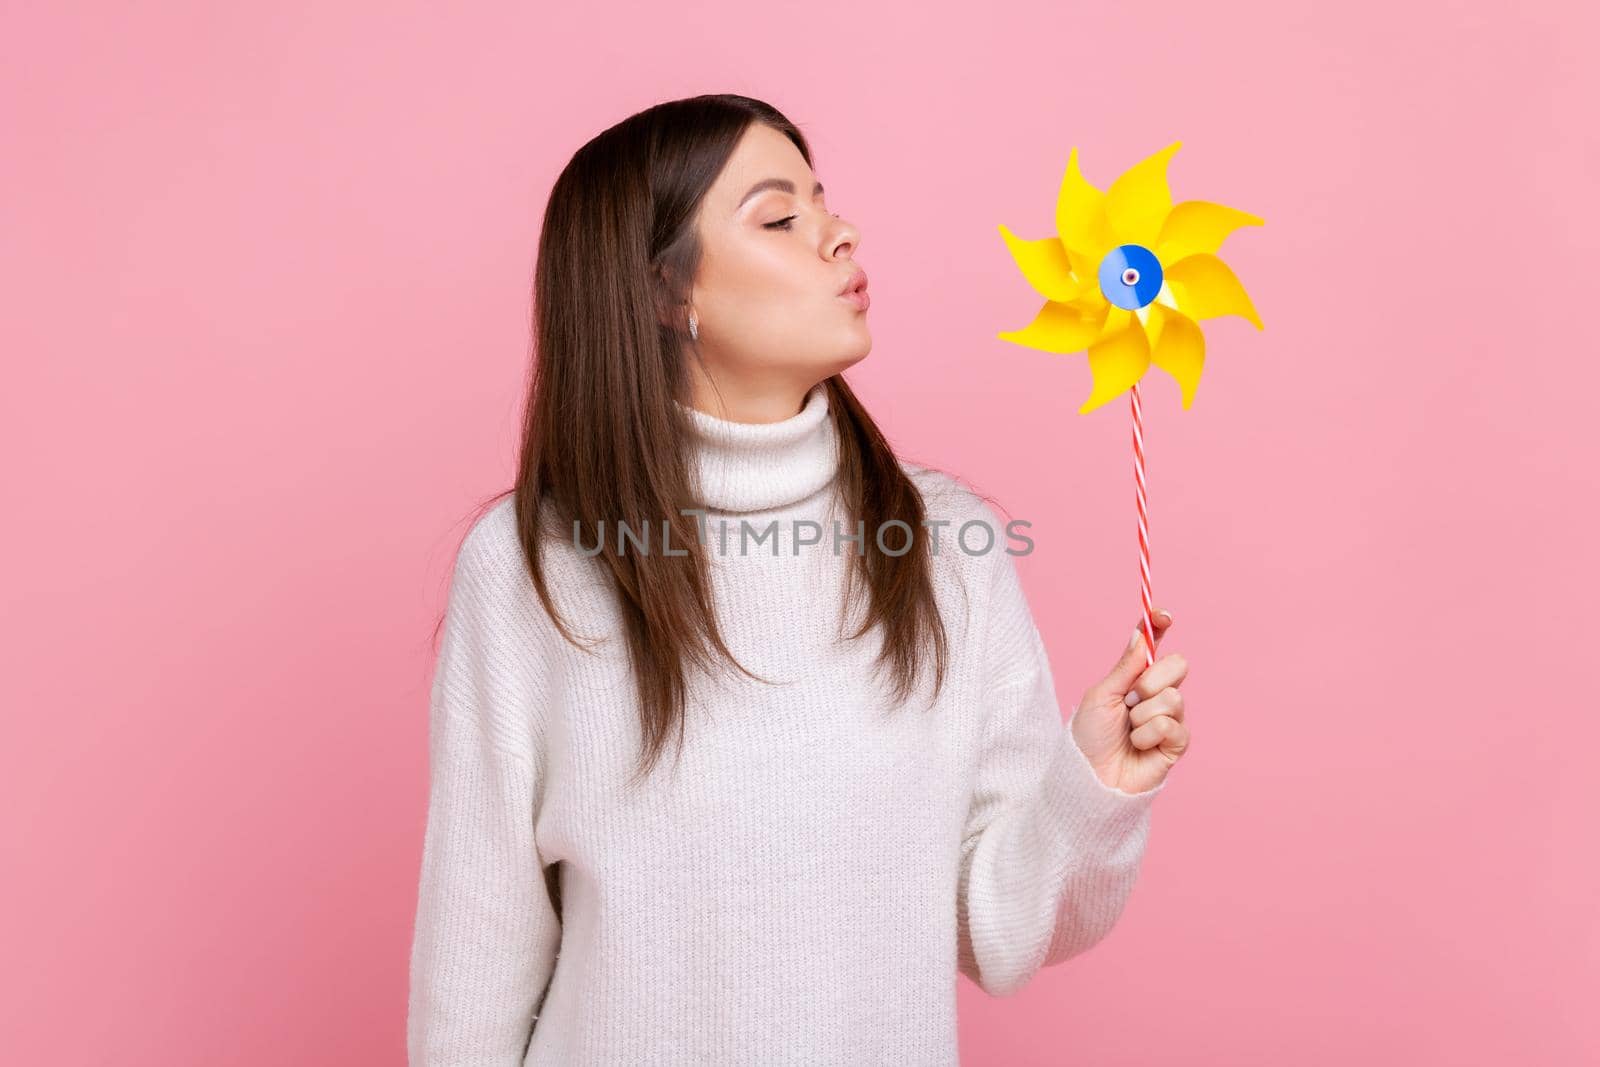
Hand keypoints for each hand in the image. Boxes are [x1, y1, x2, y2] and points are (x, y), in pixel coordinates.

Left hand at [1070, 609, 1189, 793]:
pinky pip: (1173, 725)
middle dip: (1152, 679)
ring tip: (1129, 730)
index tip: (1162, 616)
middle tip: (1131, 699)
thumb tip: (1141, 635)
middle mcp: (1156, 695)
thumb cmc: (1089, 737)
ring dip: (1143, 714)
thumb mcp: (1102, 695)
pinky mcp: (1176, 743)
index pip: (1154, 646)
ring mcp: (1169, 717)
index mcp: (1135, 679)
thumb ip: (1126, 667)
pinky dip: (1149, 734)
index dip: (1160, 627)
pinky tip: (1139, 746)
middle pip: (1178, 665)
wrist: (1090, 777)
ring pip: (1174, 697)